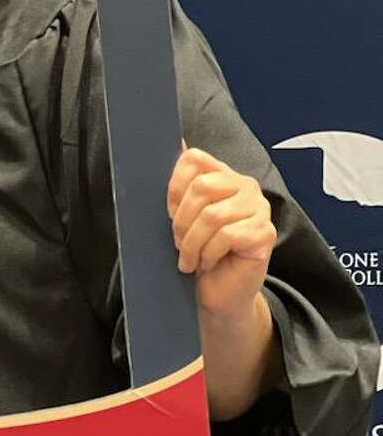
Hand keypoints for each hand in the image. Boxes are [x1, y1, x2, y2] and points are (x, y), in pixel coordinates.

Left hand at [168, 146, 275, 319]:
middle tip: (179, 242)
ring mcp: (259, 208)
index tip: (169, 213)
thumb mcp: (181, 217)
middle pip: (201, 188)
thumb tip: (173, 142)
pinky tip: (208, 263)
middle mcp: (245, 186)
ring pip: (212, 215)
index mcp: (223, 175)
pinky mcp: (265, 233)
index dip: (174, 186)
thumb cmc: (198, 253)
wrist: (219, 293)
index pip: (194, 159)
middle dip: (181, 220)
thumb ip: (179, 186)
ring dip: (193, 242)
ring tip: (190, 257)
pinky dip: (209, 253)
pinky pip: (227, 236)